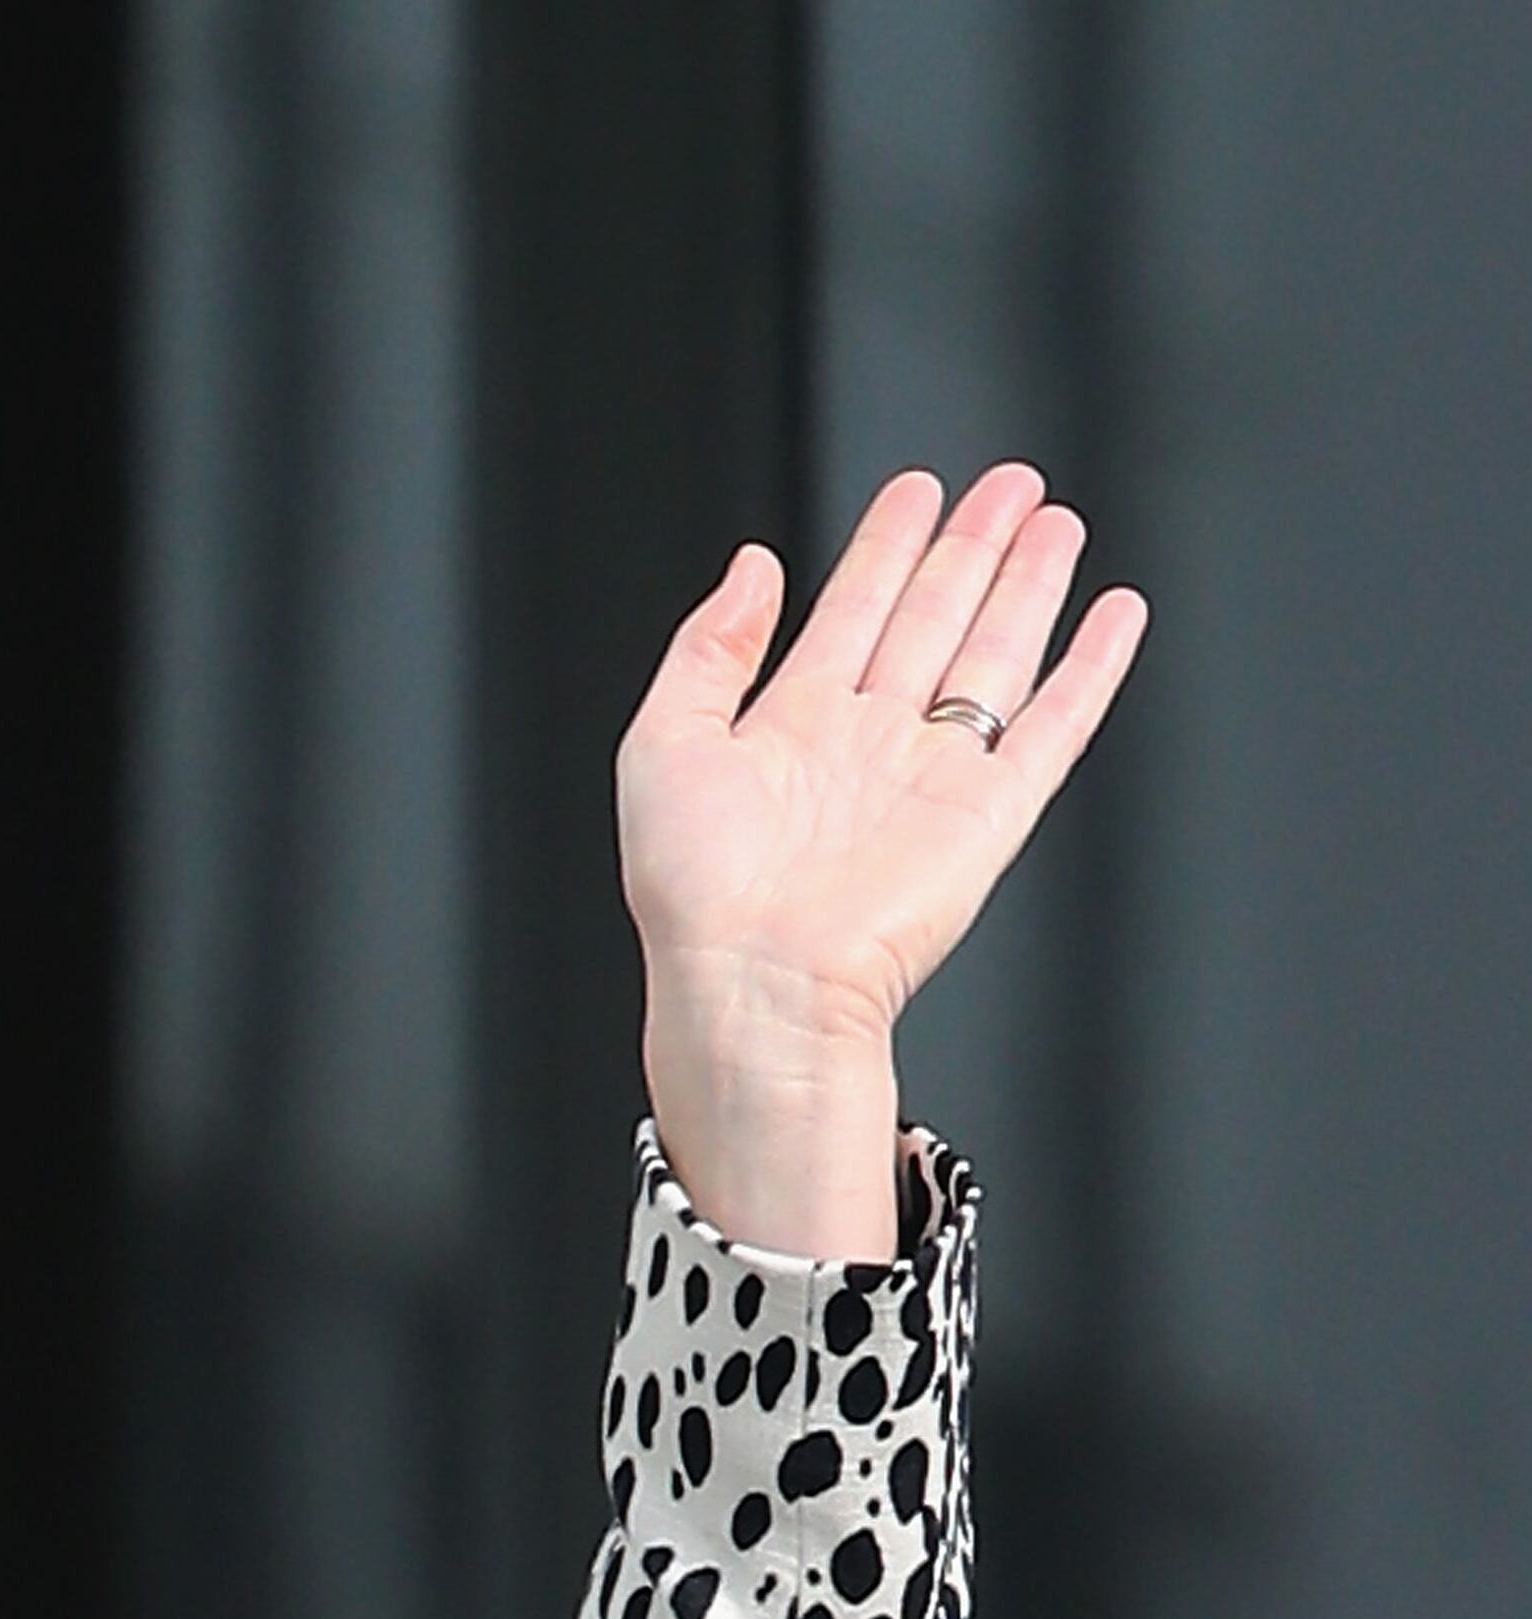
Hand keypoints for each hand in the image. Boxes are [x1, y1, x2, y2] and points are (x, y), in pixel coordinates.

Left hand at [618, 462, 1147, 1256]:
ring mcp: (933, 776)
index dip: (886, 544)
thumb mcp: (661, 743)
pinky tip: (1112, 615)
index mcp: (788, 727)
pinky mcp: (990, 815)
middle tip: (1009, 483)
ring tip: (1055, 520)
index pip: (851, 608)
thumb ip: (708, 647)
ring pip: (995, 654)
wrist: (756, 981)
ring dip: (1028, 586)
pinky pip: (1053, 726)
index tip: (916, 490)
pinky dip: (1089, 670)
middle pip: (933, 617)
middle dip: (972, 545)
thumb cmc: (696, 892)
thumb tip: (751, 564)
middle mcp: (866, 744)